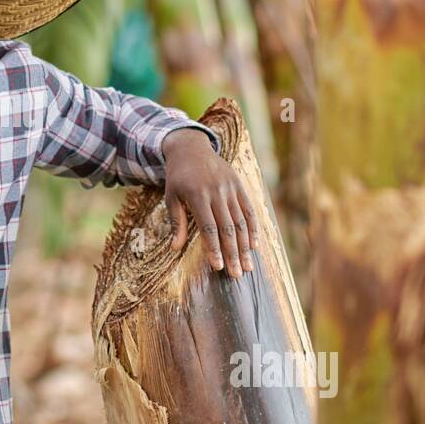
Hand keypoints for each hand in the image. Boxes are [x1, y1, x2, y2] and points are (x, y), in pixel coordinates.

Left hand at [162, 128, 258, 278]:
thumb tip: (175, 249)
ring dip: (245, 246)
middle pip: (228, 228)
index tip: (217, 266)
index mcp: (198, 195)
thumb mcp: (171, 196)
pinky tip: (253, 246)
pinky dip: (253, 229)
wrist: (192, 148)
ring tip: (247, 267)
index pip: (208, 228)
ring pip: (241, 222)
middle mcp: (217, 192)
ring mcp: (231, 189)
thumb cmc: (178, 176)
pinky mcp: (240, 186)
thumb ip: (177, 222)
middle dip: (233, 253)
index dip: (214, 248)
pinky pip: (249, 210)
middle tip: (236, 275)